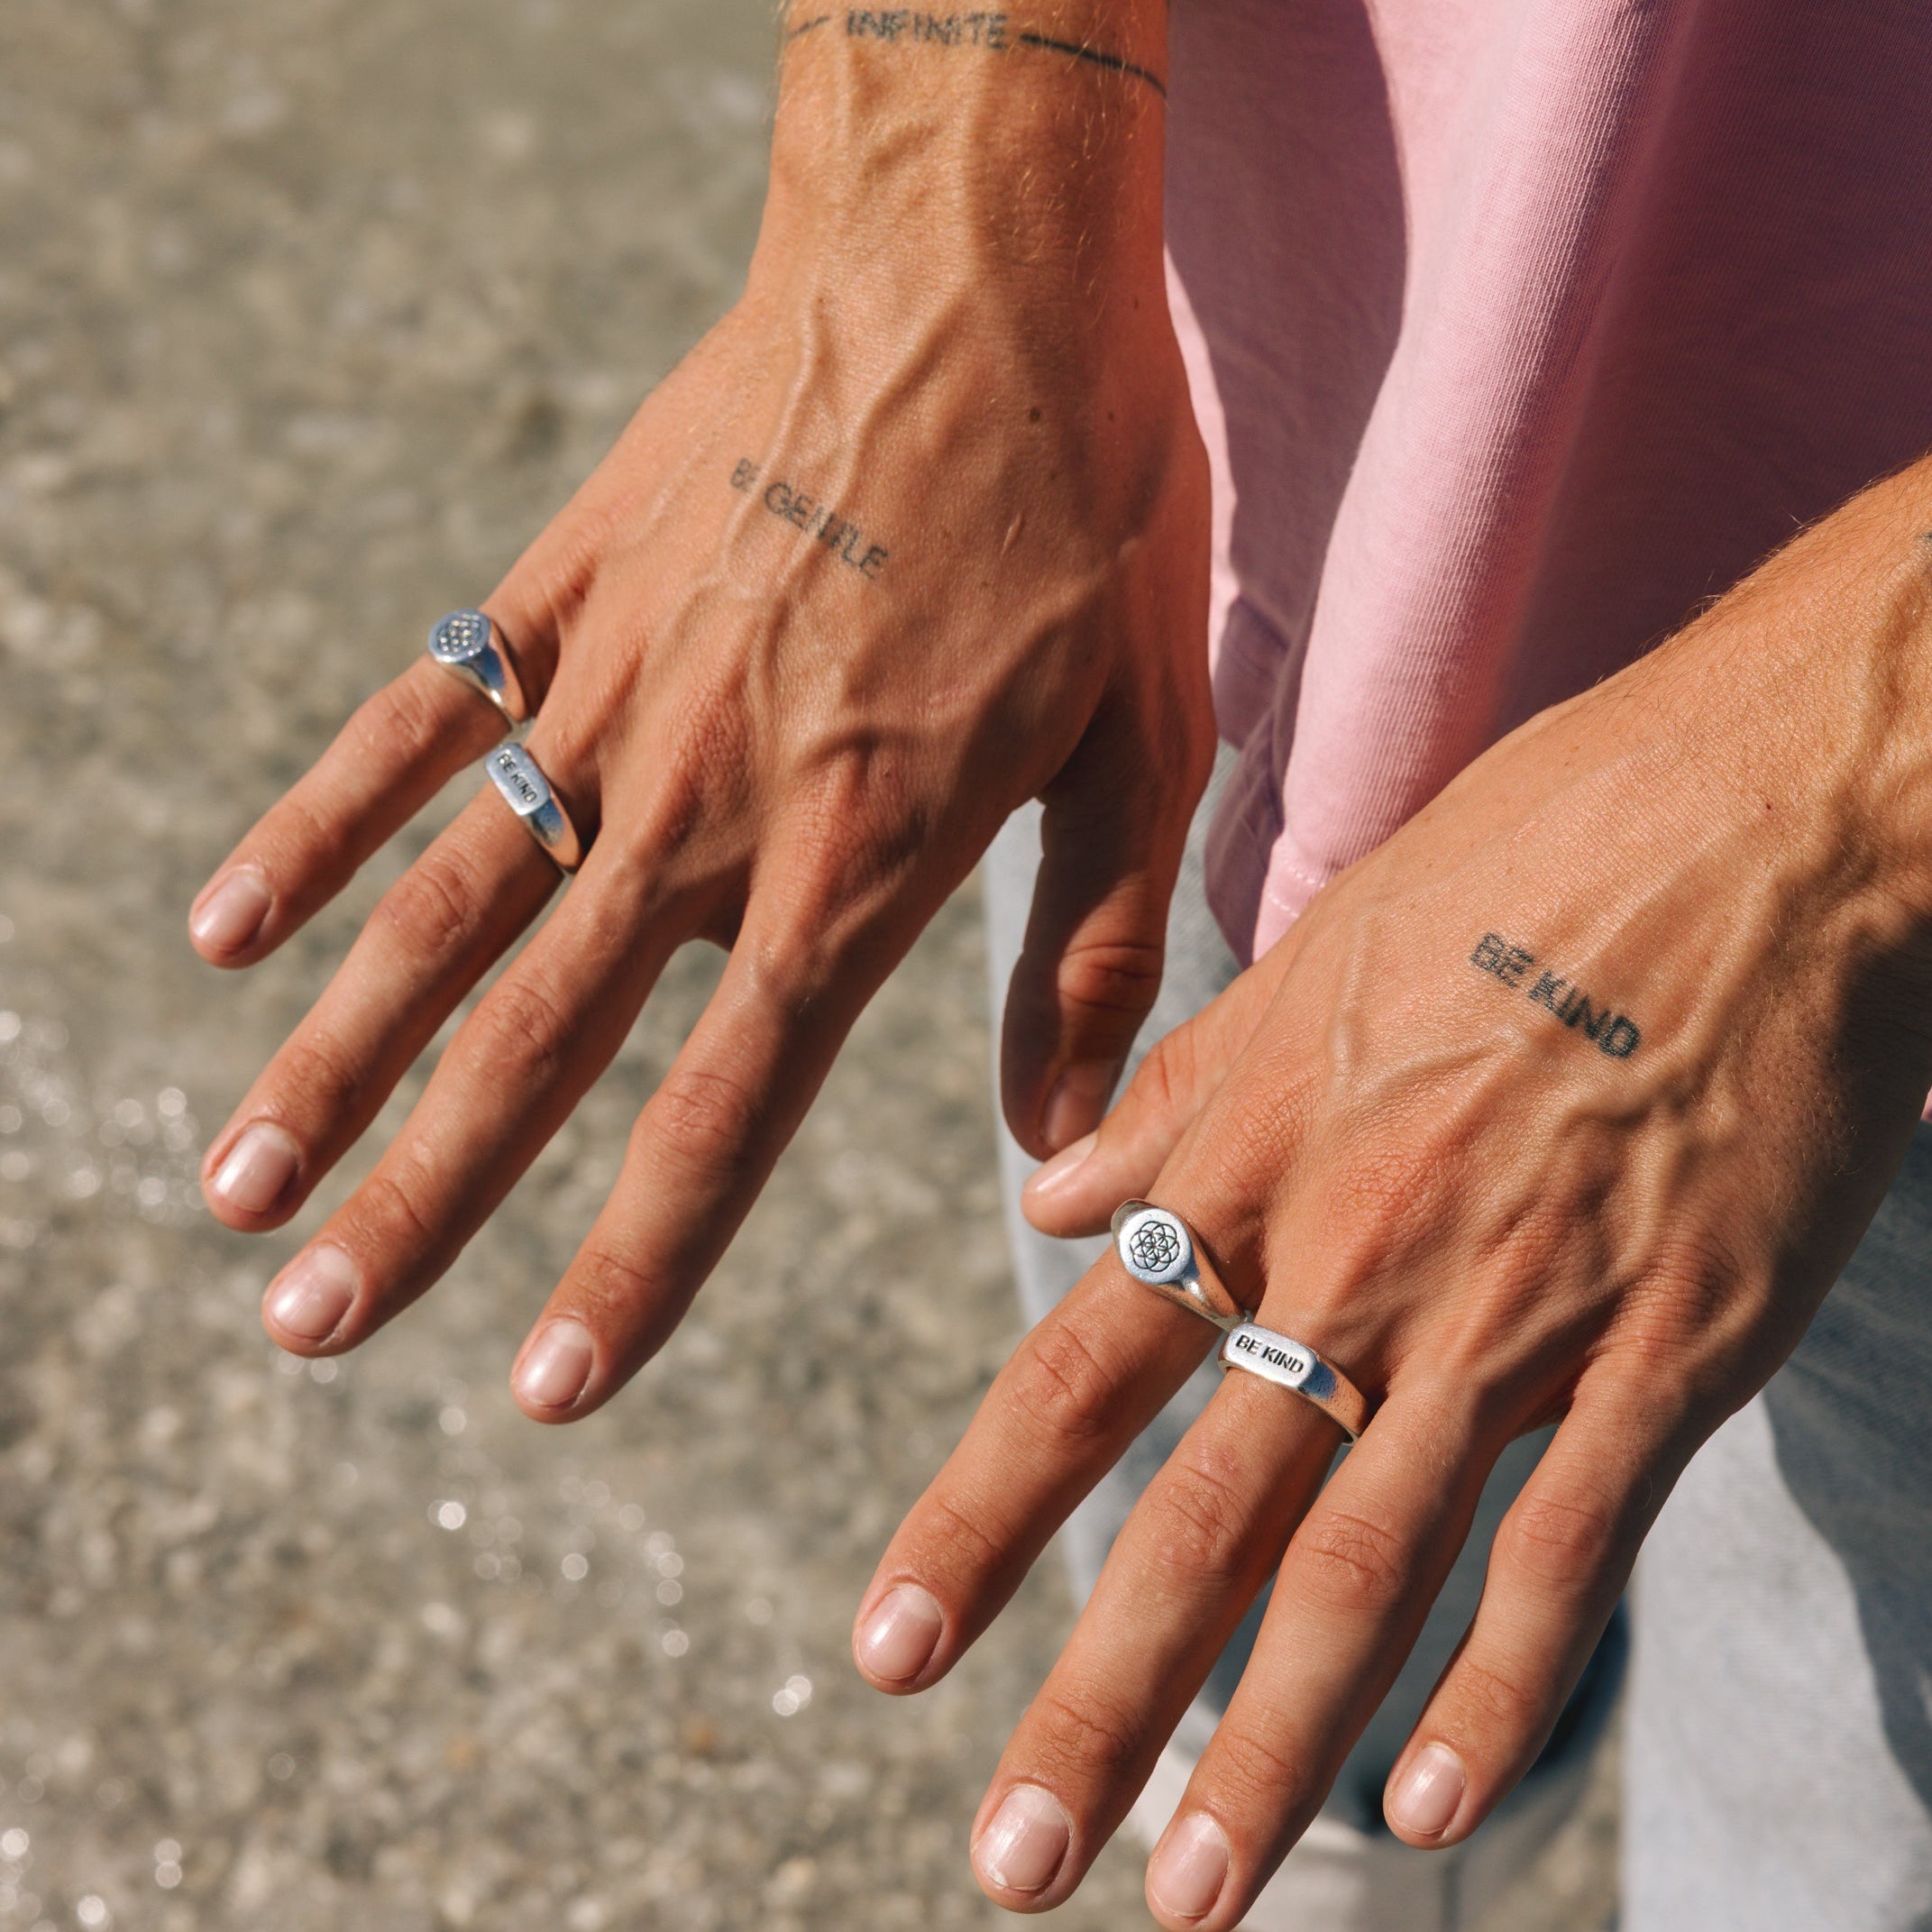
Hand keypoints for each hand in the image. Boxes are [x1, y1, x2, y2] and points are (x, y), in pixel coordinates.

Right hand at [189, 7, 1210, 1416]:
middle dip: (425, 1200)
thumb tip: (1058, 1148)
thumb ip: (1091, 957)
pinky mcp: (564, 592)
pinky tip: (225, 925)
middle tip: (312, 1329)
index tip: (544, 1390)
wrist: (973, 268)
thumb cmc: (1084, 513)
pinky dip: (318, 823)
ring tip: (238, 1185)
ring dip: (333, 1053)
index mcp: (859, 863)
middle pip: (541, 1040)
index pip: (729, 1113)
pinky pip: (416, 722)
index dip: (637, 1265)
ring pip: (445, 903)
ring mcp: (619, 694)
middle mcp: (712, 804)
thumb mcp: (1140, 748)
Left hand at [856, 459, 1931, 1922]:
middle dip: (1096, 1702)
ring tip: (1192, 1892)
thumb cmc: (1526, 856)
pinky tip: (1433, 1813)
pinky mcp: (1665, 1350)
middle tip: (1009, 1863)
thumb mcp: (1313, 953)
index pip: (1079, 1374)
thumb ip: (1179, 1096)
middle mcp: (1357, 1258)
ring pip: (1361, 1570)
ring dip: (1267, 1751)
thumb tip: (1049, 1193)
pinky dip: (1498, 1694)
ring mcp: (1512, 1316)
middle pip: (1201, 1519)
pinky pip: (1564, 1554)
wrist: (1761, 818)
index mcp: (1257, 1157)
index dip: (977, 1522)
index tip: (887, 1650)